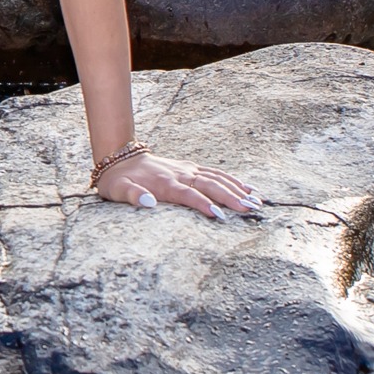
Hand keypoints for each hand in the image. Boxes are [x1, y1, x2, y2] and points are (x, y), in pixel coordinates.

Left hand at [96, 150, 260, 219]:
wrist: (120, 157)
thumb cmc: (119, 180)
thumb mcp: (117, 189)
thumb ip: (131, 195)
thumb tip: (148, 202)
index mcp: (164, 183)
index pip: (188, 194)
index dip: (203, 204)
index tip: (219, 216)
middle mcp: (180, 174)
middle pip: (209, 185)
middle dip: (231, 197)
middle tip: (250, 210)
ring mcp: (187, 170)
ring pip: (216, 178)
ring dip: (237, 189)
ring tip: (256, 202)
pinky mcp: (190, 168)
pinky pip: (215, 173)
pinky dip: (232, 180)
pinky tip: (247, 188)